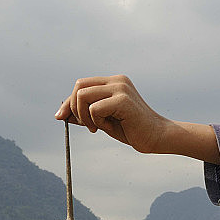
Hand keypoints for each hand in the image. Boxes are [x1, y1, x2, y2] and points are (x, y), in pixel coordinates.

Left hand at [55, 75, 219, 163]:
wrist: (158, 138)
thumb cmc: (133, 130)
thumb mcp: (104, 121)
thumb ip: (86, 115)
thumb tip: (62, 114)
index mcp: (114, 83)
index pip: (82, 85)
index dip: (69, 102)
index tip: (61, 117)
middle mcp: (117, 81)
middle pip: (79, 86)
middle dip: (74, 108)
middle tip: (85, 126)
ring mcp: (121, 88)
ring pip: (83, 95)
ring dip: (83, 115)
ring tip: (96, 127)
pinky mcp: (123, 100)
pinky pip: (94, 108)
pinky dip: (96, 121)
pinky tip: (108, 127)